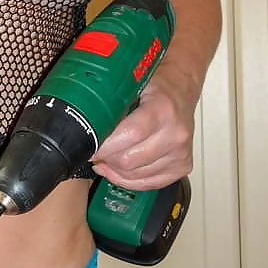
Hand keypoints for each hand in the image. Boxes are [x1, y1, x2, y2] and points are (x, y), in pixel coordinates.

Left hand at [91, 67, 194, 189]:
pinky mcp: (182, 167)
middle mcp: (176, 134)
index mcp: (163, 109)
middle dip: (106, 158)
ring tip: (104, 158)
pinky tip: (115, 170)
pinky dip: (128, 180)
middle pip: (130, 160)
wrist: (181, 89)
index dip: (104, 145)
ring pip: (136, 175)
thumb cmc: (156, 85)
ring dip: (114, 170)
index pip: (130, 134)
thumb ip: (113, 102)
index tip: (87, 146)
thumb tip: (85, 121)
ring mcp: (181, 153)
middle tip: (94, 150)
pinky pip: (149, 184)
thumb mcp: (133, 83)